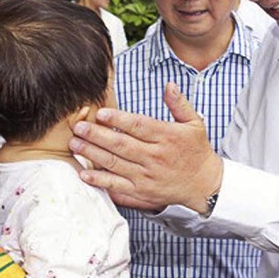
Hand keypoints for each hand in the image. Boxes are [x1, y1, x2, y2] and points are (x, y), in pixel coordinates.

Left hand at [69, 82, 223, 212]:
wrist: (204, 184)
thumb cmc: (196, 151)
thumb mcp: (194, 123)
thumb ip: (179, 104)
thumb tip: (169, 85)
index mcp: (166, 137)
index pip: (138, 126)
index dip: (118, 120)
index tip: (101, 113)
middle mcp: (155, 157)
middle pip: (121, 145)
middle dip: (97, 135)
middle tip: (78, 126)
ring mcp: (146, 176)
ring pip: (115, 164)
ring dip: (92, 154)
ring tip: (75, 144)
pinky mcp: (141, 192)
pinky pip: (117, 186)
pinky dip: (100, 181)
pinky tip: (84, 174)